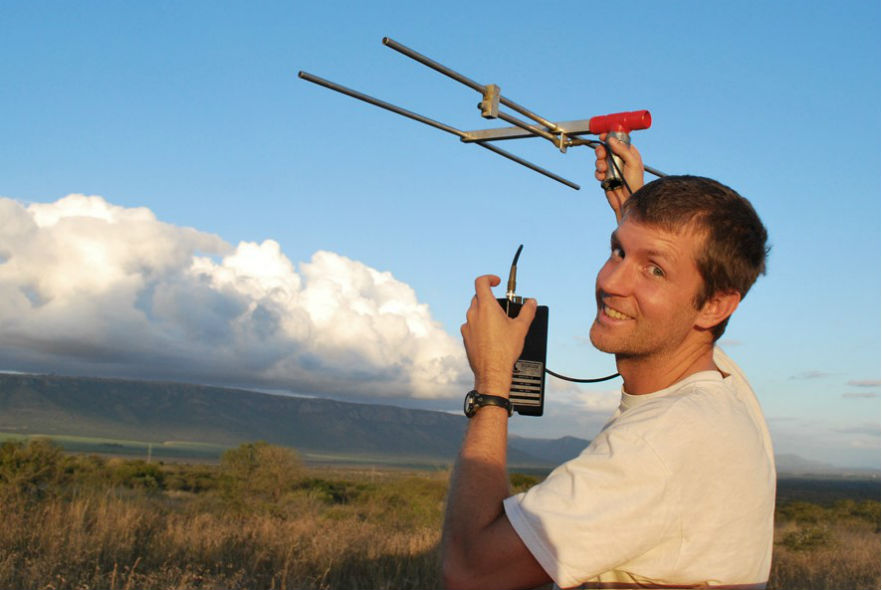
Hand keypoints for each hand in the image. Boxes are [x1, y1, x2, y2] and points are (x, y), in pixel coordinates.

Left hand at [460, 275, 536, 395]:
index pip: (481, 282)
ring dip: (484, 312)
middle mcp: (473, 314)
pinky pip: (471, 325)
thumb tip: (532, 302)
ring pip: (474, 311)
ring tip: (498, 323)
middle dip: (490, 298)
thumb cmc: (504, 350)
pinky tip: (490, 335)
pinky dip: (479, 325)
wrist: (492, 371)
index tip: (496, 282)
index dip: (489, 278)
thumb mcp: (521, 328)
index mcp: (486, 306)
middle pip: (478, 297)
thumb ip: (527, 311)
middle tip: (502, 308)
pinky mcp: (465, 337)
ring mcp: (467, 325)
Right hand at [594, 133, 644, 222]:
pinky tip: (602, 178)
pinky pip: (597, 171)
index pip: (618, 140)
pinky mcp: (605, 177)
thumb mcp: (632, 163)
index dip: (610, 137)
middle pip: (606, 148)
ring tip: (603, 170)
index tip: (603, 136)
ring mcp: (612, 168)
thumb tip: (611, 139)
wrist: (627, 201)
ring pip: (600, 159)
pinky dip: (598, 173)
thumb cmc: (635, 183)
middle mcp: (620, 159)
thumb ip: (622, 150)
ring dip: (599, 163)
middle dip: (601, 151)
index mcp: (629, 153)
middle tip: (601, 155)